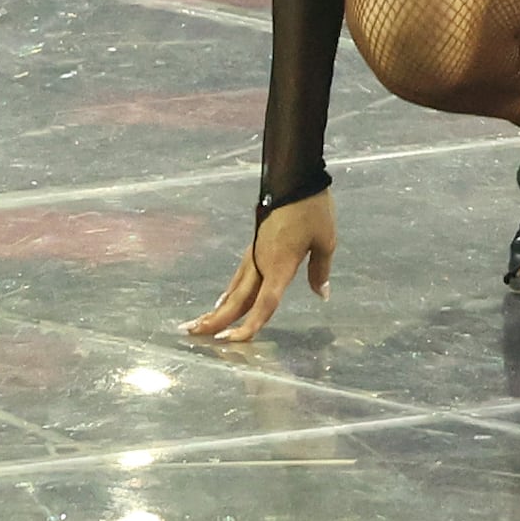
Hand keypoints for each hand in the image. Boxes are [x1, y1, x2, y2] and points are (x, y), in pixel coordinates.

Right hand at [185, 192, 334, 341]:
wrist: (293, 178)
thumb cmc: (312, 209)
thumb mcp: (326, 241)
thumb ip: (320, 270)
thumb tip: (320, 294)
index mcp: (279, 265)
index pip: (264, 303)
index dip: (250, 325)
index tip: (232, 343)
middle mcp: (262, 262)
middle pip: (237, 298)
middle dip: (216, 319)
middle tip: (193, 333)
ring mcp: (255, 253)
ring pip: (234, 287)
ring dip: (218, 307)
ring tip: (201, 322)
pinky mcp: (255, 246)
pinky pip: (239, 276)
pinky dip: (229, 292)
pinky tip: (223, 299)